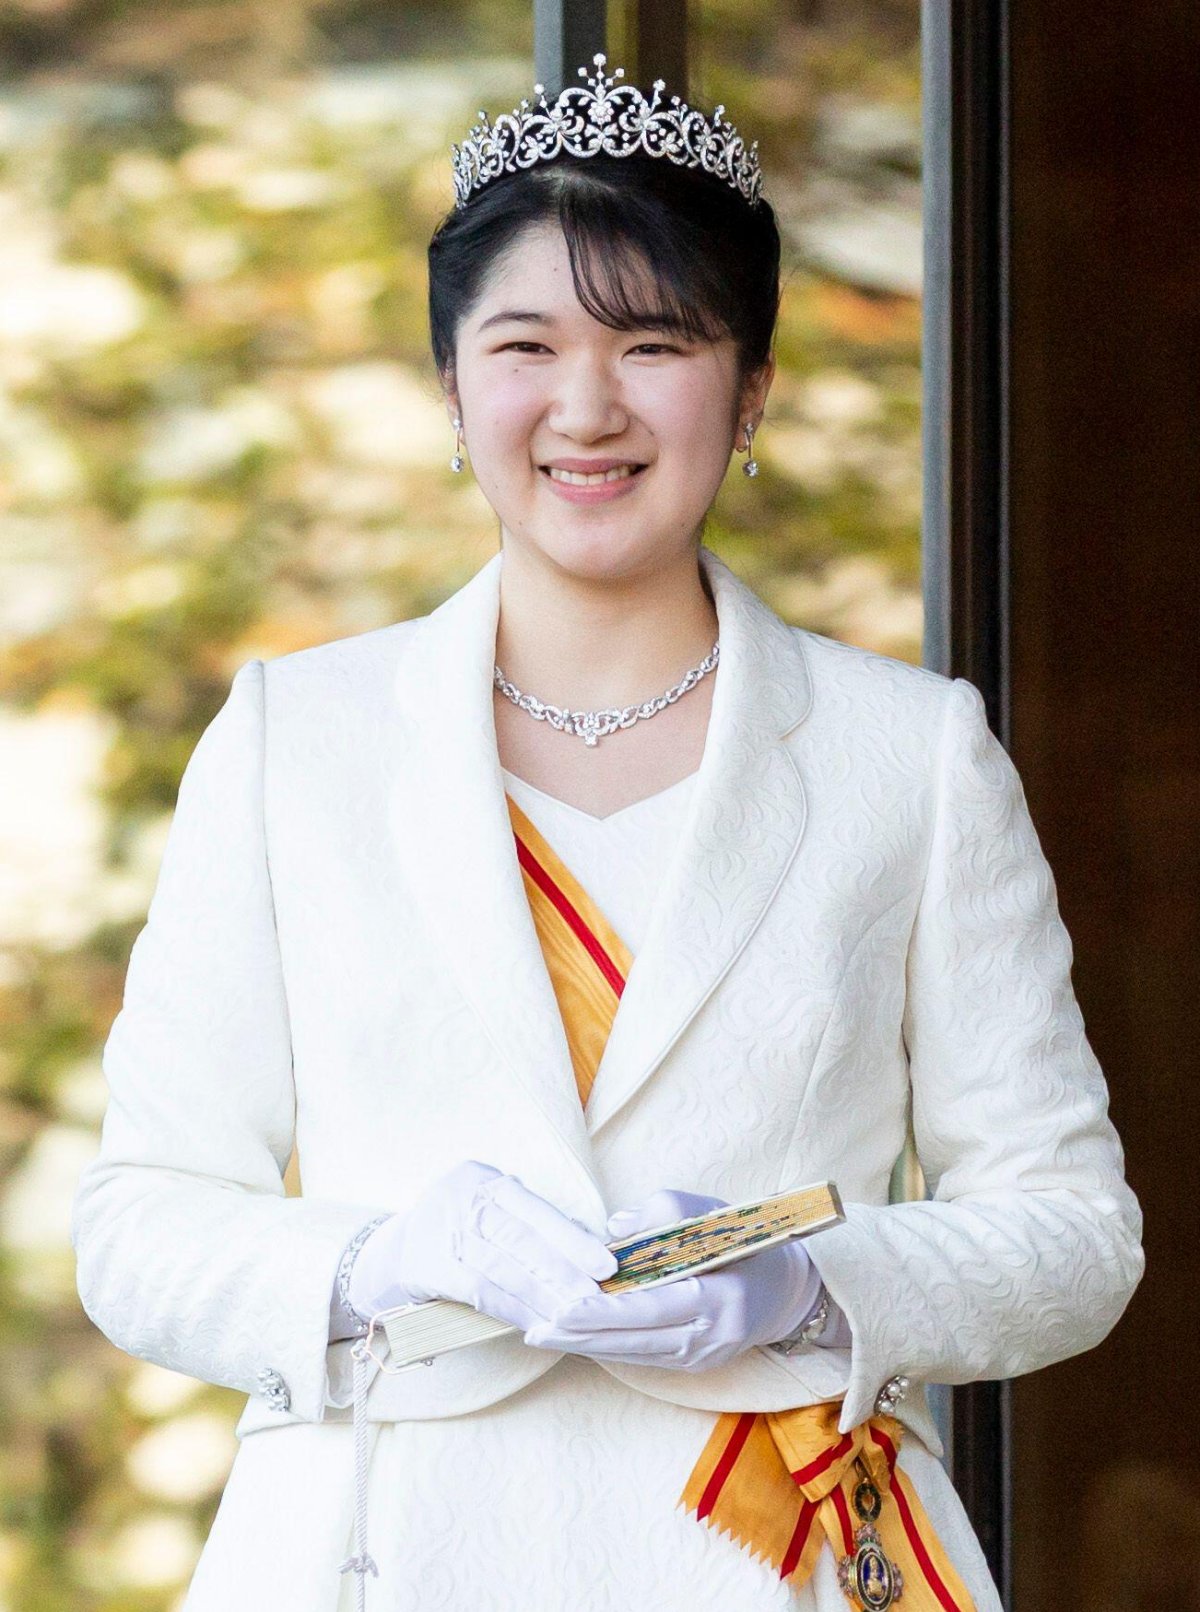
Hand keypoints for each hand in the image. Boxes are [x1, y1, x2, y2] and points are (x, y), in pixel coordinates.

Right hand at [346, 1159, 617, 1333]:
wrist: (387, 1257)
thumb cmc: (456, 1234)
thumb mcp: (488, 1214)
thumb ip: (531, 1224)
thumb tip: (589, 1243)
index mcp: (484, 1179)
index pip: (535, 1209)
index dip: (572, 1238)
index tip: (605, 1264)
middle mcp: (462, 1198)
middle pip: (522, 1238)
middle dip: (564, 1271)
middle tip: (596, 1297)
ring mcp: (442, 1230)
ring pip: (504, 1268)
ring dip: (543, 1298)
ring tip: (574, 1318)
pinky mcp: (429, 1267)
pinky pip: (480, 1291)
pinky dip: (512, 1310)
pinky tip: (535, 1325)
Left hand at [523, 1189, 824, 1371]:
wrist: (787, 1291)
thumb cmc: (744, 1241)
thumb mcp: (711, 1213)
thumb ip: (663, 1212)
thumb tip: (614, 1228)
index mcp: (720, 1296)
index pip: (653, 1307)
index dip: (607, 1310)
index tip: (565, 1305)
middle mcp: (712, 1335)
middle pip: (636, 1339)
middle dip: (583, 1334)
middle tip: (537, 1327)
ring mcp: (704, 1356)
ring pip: (634, 1353)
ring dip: (587, 1345)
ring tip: (543, 1334)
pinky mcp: (694, 1366)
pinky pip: (643, 1357)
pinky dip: (607, 1348)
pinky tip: (575, 1340)